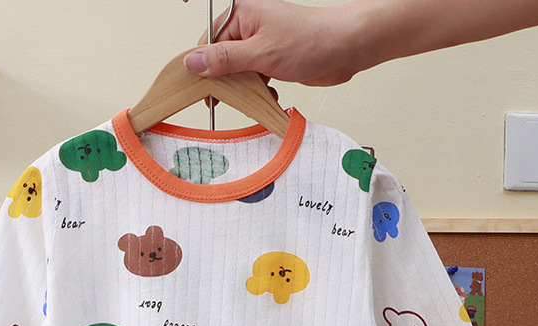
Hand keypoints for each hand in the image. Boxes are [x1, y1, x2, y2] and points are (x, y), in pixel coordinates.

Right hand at [184, 0, 360, 86]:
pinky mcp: (271, 59)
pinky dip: (259, 90)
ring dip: (246, 89)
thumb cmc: (311, 40)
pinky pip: (254, 78)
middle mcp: (249, 26)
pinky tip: (270, 94)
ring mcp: (260, 43)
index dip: (205, 69)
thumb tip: (193, 62)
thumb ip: (225, 59)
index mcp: (242, 14)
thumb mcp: (261, 53)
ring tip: (258, 94)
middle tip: (233, 98)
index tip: (207, 91)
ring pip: (238, 72)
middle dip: (228, 82)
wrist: (344, 49)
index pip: (208, 43)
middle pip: (221, 59)